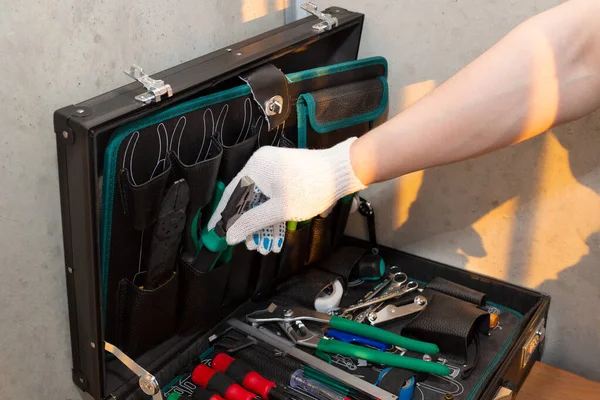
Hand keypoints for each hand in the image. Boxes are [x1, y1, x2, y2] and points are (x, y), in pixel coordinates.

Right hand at [207, 137, 366, 253]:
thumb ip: (252, 223)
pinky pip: (272, 194)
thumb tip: (229, 236)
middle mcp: (261, 163)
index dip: (223, 216)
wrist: (343, 171)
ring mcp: (275, 167)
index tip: (215, 233)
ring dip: (262, 221)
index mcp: (255, 167)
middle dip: (248, 224)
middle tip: (247, 245)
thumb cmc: (311, 188)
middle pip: (246, 198)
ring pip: (261, 198)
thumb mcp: (279, 210)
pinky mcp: (286, 172)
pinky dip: (272, 211)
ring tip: (263, 244)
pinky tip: (274, 231)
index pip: (231, 194)